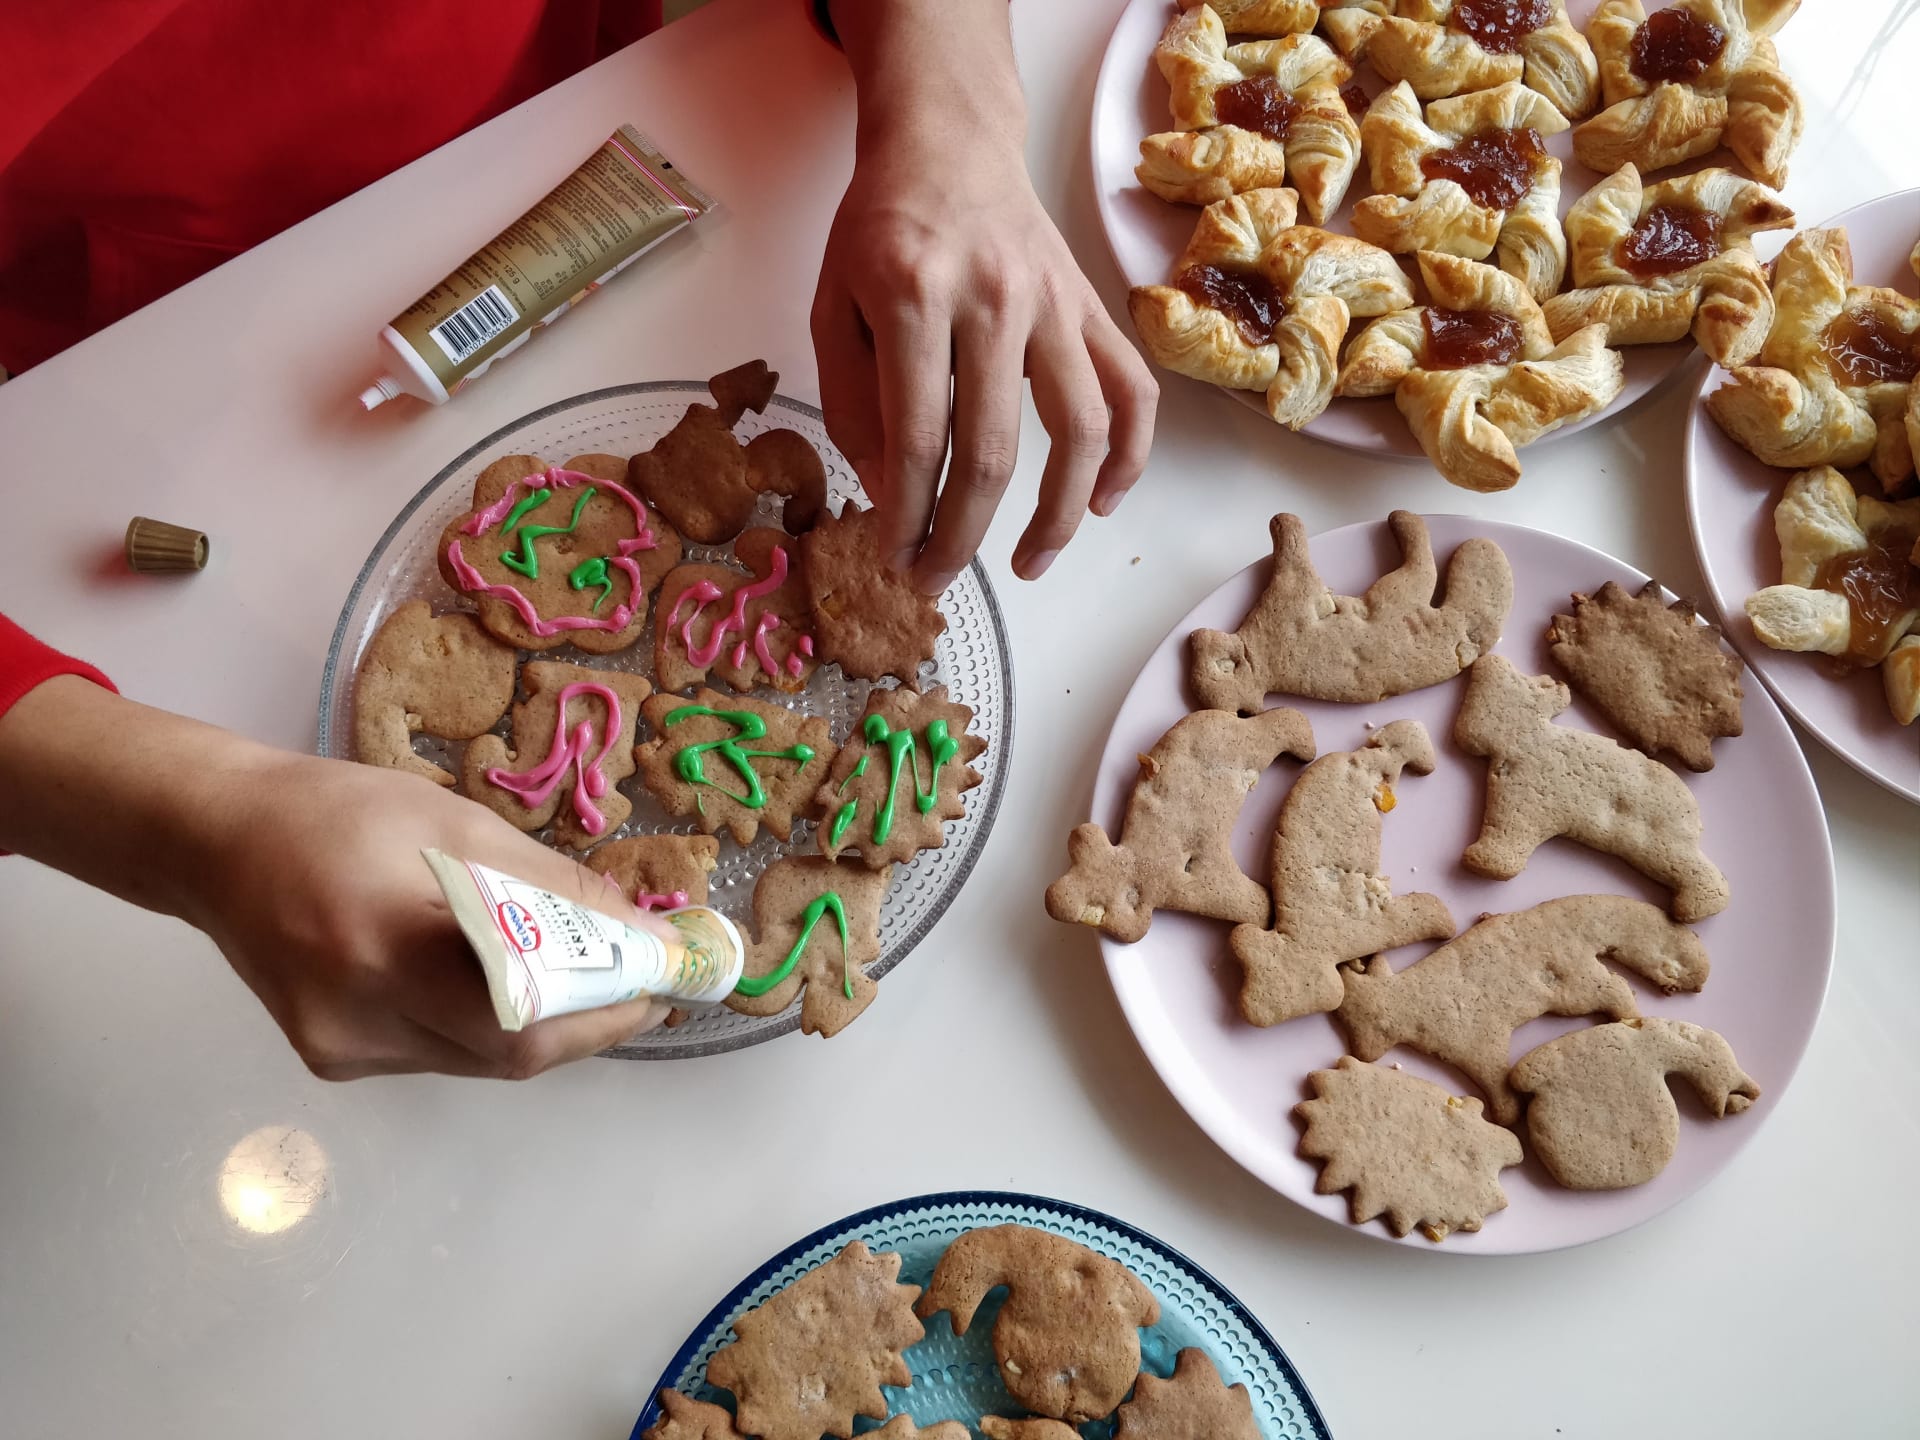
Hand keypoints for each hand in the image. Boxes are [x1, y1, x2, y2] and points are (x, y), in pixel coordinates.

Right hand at [186, 751, 673, 1080]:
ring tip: (593, 981)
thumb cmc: (336, 813)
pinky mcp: (337, 1060)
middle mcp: (359, 1016)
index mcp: (385, 943)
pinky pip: (444, 1056)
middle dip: (592, 1023)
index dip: (605, 1005)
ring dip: (549, 1028)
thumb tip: (635, 924)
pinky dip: (493, 1026)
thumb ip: (547, 883)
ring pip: (482, 1062)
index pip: (522, 1010)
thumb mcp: (454, 822)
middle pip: (510, 1053)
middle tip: (644, 986)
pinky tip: (511, 986)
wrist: (217, 843)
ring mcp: (345, 1048)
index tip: (662, 977)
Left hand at [812, 0, 1157, 594]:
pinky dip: (1128, 455)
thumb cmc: (879, 233)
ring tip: (1029, 564)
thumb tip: (896, 500)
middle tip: (937, 579)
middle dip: (961, 535)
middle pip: (992, 451)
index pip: (918, 437)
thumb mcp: (833, 309)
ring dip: (1056, 516)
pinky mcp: (1090, 307)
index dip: (906, 515)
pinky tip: (1100, 503)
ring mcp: (1054, 303)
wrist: (949, 144)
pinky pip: (1131, 390)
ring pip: (1079, 431)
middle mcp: (994, 300)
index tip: (894, 560)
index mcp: (913, 297)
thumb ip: (857, 406)